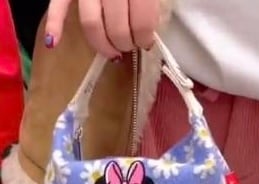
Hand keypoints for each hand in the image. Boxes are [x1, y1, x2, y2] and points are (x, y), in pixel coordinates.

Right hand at [44, 0, 159, 58]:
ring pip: (90, 24)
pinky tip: (53, 42)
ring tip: (112, 51)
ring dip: (102, 44)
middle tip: (129, 46)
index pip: (142, 22)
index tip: (146, 42)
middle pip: (116, 28)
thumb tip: (150, 29)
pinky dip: (55, 23)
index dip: (145, 38)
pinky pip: (58, 4)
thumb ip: (152, 0)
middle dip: (124, 44)